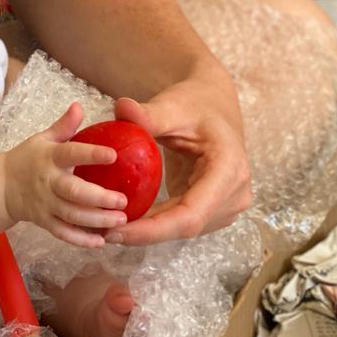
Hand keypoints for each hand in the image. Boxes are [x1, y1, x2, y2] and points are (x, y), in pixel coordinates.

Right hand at [3, 102, 127, 247]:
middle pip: (73, 192)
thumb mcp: (43, 138)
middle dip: (99, 198)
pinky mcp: (44, 222)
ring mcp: (46, 205)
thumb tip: (78, 106)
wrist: (1, 186)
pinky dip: (80, 240)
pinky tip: (100, 242)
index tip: (114, 154)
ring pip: (71, 216)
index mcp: (50, 158)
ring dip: (96, 220)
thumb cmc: (28, 159)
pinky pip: (63, 233)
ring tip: (121, 220)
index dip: (91, 154)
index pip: (71, 153)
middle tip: (123, 201)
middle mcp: (48, 182)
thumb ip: (64, 125)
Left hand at [106, 69, 251, 244]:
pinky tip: (124, 218)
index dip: (152, 230)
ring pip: (182, 230)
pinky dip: (153, 224)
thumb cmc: (195, 102)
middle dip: (142, 234)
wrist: (215, 104)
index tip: (114, 231)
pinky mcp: (215, 209)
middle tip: (100, 232)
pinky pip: (180, 223)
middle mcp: (235, 193)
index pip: (190, 214)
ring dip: (145, 232)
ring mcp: (228, 205)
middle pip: (185, 226)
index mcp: (229, 169)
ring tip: (106, 227)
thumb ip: (148, 114)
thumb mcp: (173, 106)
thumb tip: (120, 107)